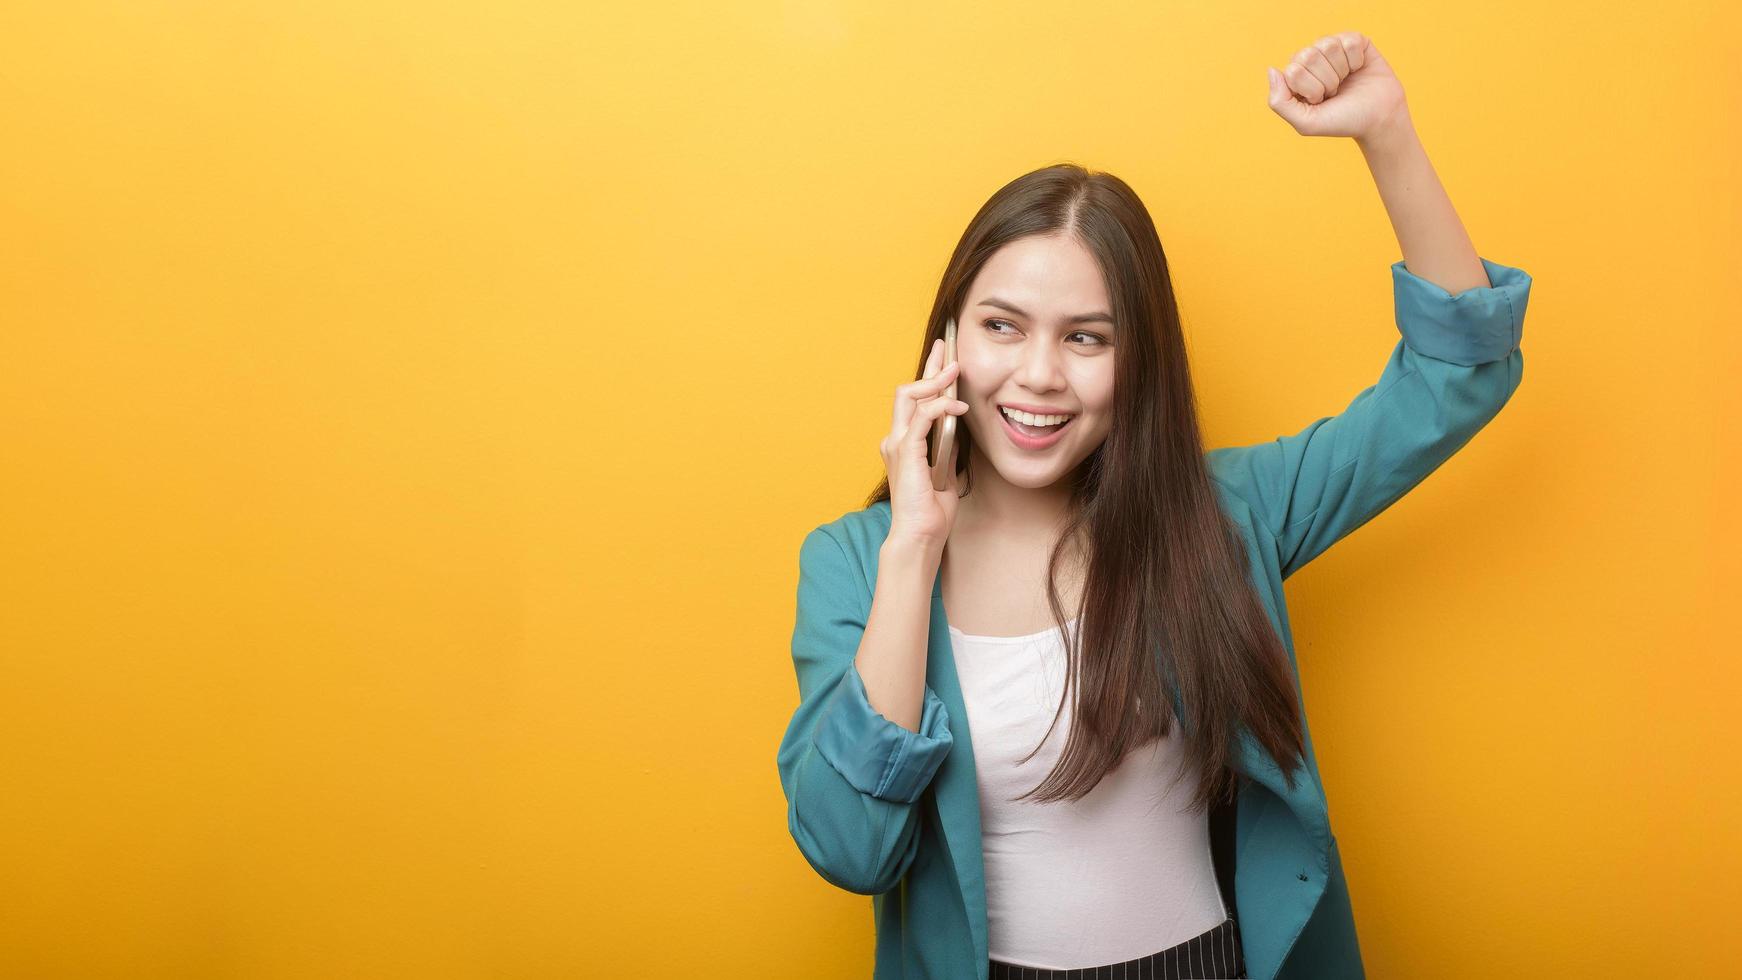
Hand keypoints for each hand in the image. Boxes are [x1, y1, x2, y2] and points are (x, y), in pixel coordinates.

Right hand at [881, 336, 968, 551]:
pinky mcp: (906, 452)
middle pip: (908, 390)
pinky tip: (958, 406)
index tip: (943, 358)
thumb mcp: (946, 474)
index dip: (928, 376)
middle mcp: (895, 439)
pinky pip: (921, 417)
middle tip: (948, 351)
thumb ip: (947, 450)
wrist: (920, 537)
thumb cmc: (931, 513)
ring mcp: (897, 444)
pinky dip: (940, 406)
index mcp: (904, 444)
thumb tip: (958, 430)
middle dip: (929, 368)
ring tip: (955, 371)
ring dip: (935, 381)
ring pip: (910, 396)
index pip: (913, 401)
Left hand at [1266, 32, 1407, 140]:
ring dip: (1341, 70)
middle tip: (1335, 92)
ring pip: (1329, 45)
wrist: (1378, 119)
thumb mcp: (1306, 123)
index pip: (1293, 71)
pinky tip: (1358, 69)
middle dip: (1326, 81)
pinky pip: (1349, 41)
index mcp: (1296, 76)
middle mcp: (1311, 59)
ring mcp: (1332, 48)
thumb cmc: (1342, 121)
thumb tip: (1272, 70)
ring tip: (1346, 81)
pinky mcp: (1354, 41)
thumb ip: (1279, 102)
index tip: (1321, 101)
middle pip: (1309, 56)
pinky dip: (1357, 60)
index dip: (1311, 90)